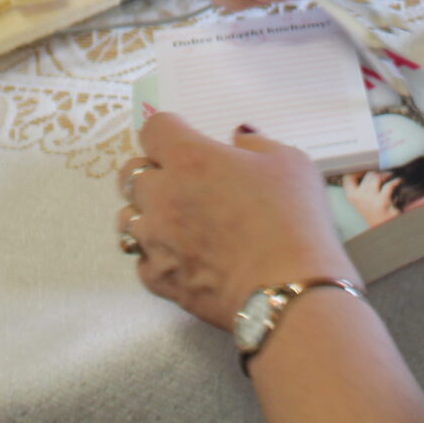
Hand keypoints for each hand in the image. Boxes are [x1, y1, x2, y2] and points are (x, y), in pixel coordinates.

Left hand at [126, 112, 356, 329]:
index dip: (168, 131)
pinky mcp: (159, 279)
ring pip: (128, 217)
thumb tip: (239, 140)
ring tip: (177, 221)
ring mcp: (156, 240)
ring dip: (148, 214)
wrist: (288, 294)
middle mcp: (162, 196)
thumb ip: (256, 144)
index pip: (154, 128)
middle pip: (130, 173)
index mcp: (191, 159)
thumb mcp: (290, 164)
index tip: (183, 139)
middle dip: (151, 172)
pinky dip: (157, 255)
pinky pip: (142, 260)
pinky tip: (182, 256)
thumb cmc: (295, 223)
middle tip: (180, 181)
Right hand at [338, 170, 404, 226]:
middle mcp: (358, 198)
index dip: (358, 170)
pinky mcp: (381, 203)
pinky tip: (398, 182)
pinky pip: (388, 185)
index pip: (348, 177)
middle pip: (368, 174)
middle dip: (378, 172)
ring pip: (377, 177)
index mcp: (352, 196)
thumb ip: (362, 185)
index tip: (367, 169)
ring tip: (391, 176)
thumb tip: (369, 167)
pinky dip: (396, 181)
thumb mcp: (363, 199)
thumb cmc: (374, 212)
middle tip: (384, 174)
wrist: (384, 229)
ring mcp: (369, 200)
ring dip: (386, 175)